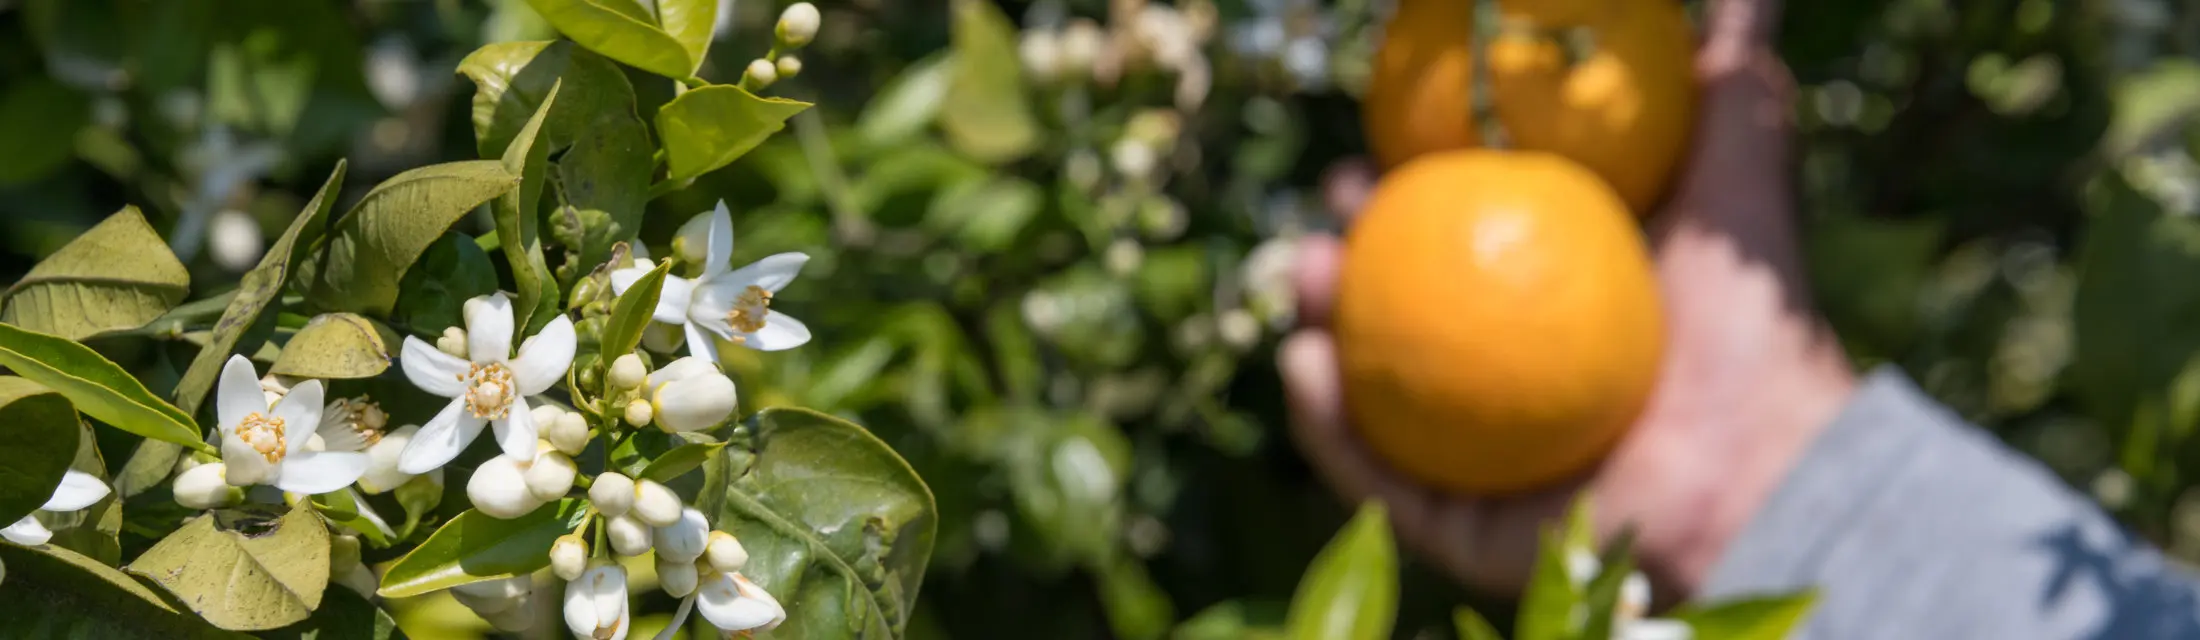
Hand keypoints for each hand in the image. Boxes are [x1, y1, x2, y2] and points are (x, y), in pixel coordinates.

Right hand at [1280, 0, 1857, 601]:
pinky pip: (1371, 472)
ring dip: (1315, 321)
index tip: (1372, 146)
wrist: (1762, 474)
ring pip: (1364, 382)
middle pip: (1394, 301)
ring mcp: (1471, 450)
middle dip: (1342, 248)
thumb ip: (1731, 94)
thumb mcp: (1738, 192)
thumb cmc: (1757, 334)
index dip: (1403, 187)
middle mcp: (1504, 370)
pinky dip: (1325, 422)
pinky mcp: (1455, 520)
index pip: (1455, 230)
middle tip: (1331, 206)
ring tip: (1304, 271)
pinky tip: (1302, 364)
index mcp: (1551, 299)